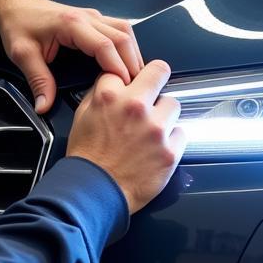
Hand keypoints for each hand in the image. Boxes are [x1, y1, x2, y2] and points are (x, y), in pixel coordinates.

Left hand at [0, 0, 142, 112]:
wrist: (15, 4)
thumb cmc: (19, 24)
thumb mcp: (22, 54)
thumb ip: (37, 80)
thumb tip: (44, 105)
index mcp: (70, 24)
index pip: (104, 45)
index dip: (118, 67)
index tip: (124, 86)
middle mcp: (86, 17)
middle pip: (122, 36)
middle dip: (133, 62)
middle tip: (137, 86)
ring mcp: (92, 16)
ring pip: (125, 30)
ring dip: (133, 53)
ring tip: (135, 77)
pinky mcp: (94, 19)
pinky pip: (118, 29)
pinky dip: (126, 46)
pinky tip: (126, 63)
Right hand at [66, 60, 184, 213]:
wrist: (95, 192)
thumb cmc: (88, 159)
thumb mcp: (82, 117)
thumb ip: (99, 95)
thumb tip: (113, 83)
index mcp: (110, 97)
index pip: (125, 70)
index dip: (126, 80)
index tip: (129, 86)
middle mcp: (135, 108)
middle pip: (160, 71)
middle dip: (156, 79)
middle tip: (153, 91)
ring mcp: (156, 130)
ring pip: (173, 104)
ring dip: (164, 114)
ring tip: (151, 129)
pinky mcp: (170, 151)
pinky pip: (181, 133)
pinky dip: (171, 139)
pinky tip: (157, 147)